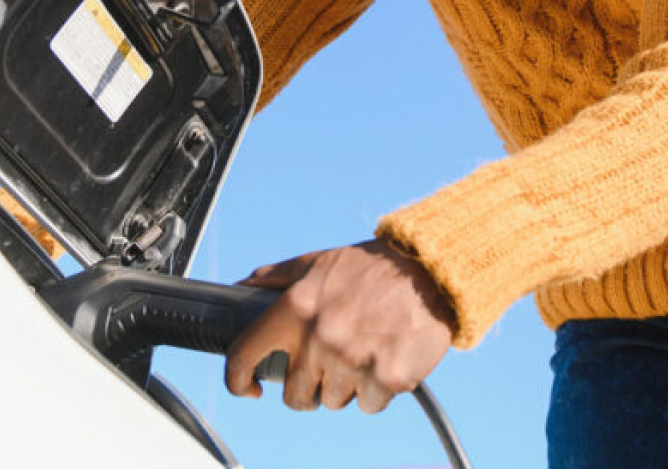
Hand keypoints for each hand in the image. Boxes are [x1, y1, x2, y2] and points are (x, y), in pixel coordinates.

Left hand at [224, 238, 454, 413]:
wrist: (429, 271)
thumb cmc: (370, 267)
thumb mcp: (317, 262)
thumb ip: (276, 278)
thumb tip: (241, 287)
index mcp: (294, 308)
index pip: (244, 356)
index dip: (238, 381)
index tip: (250, 388)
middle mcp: (319, 337)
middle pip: (294, 395)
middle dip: (307, 387)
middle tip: (325, 366)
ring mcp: (353, 361)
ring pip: (331, 401)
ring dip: (343, 387)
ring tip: (360, 355)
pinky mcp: (387, 378)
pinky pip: (367, 405)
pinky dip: (375, 391)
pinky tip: (383, 361)